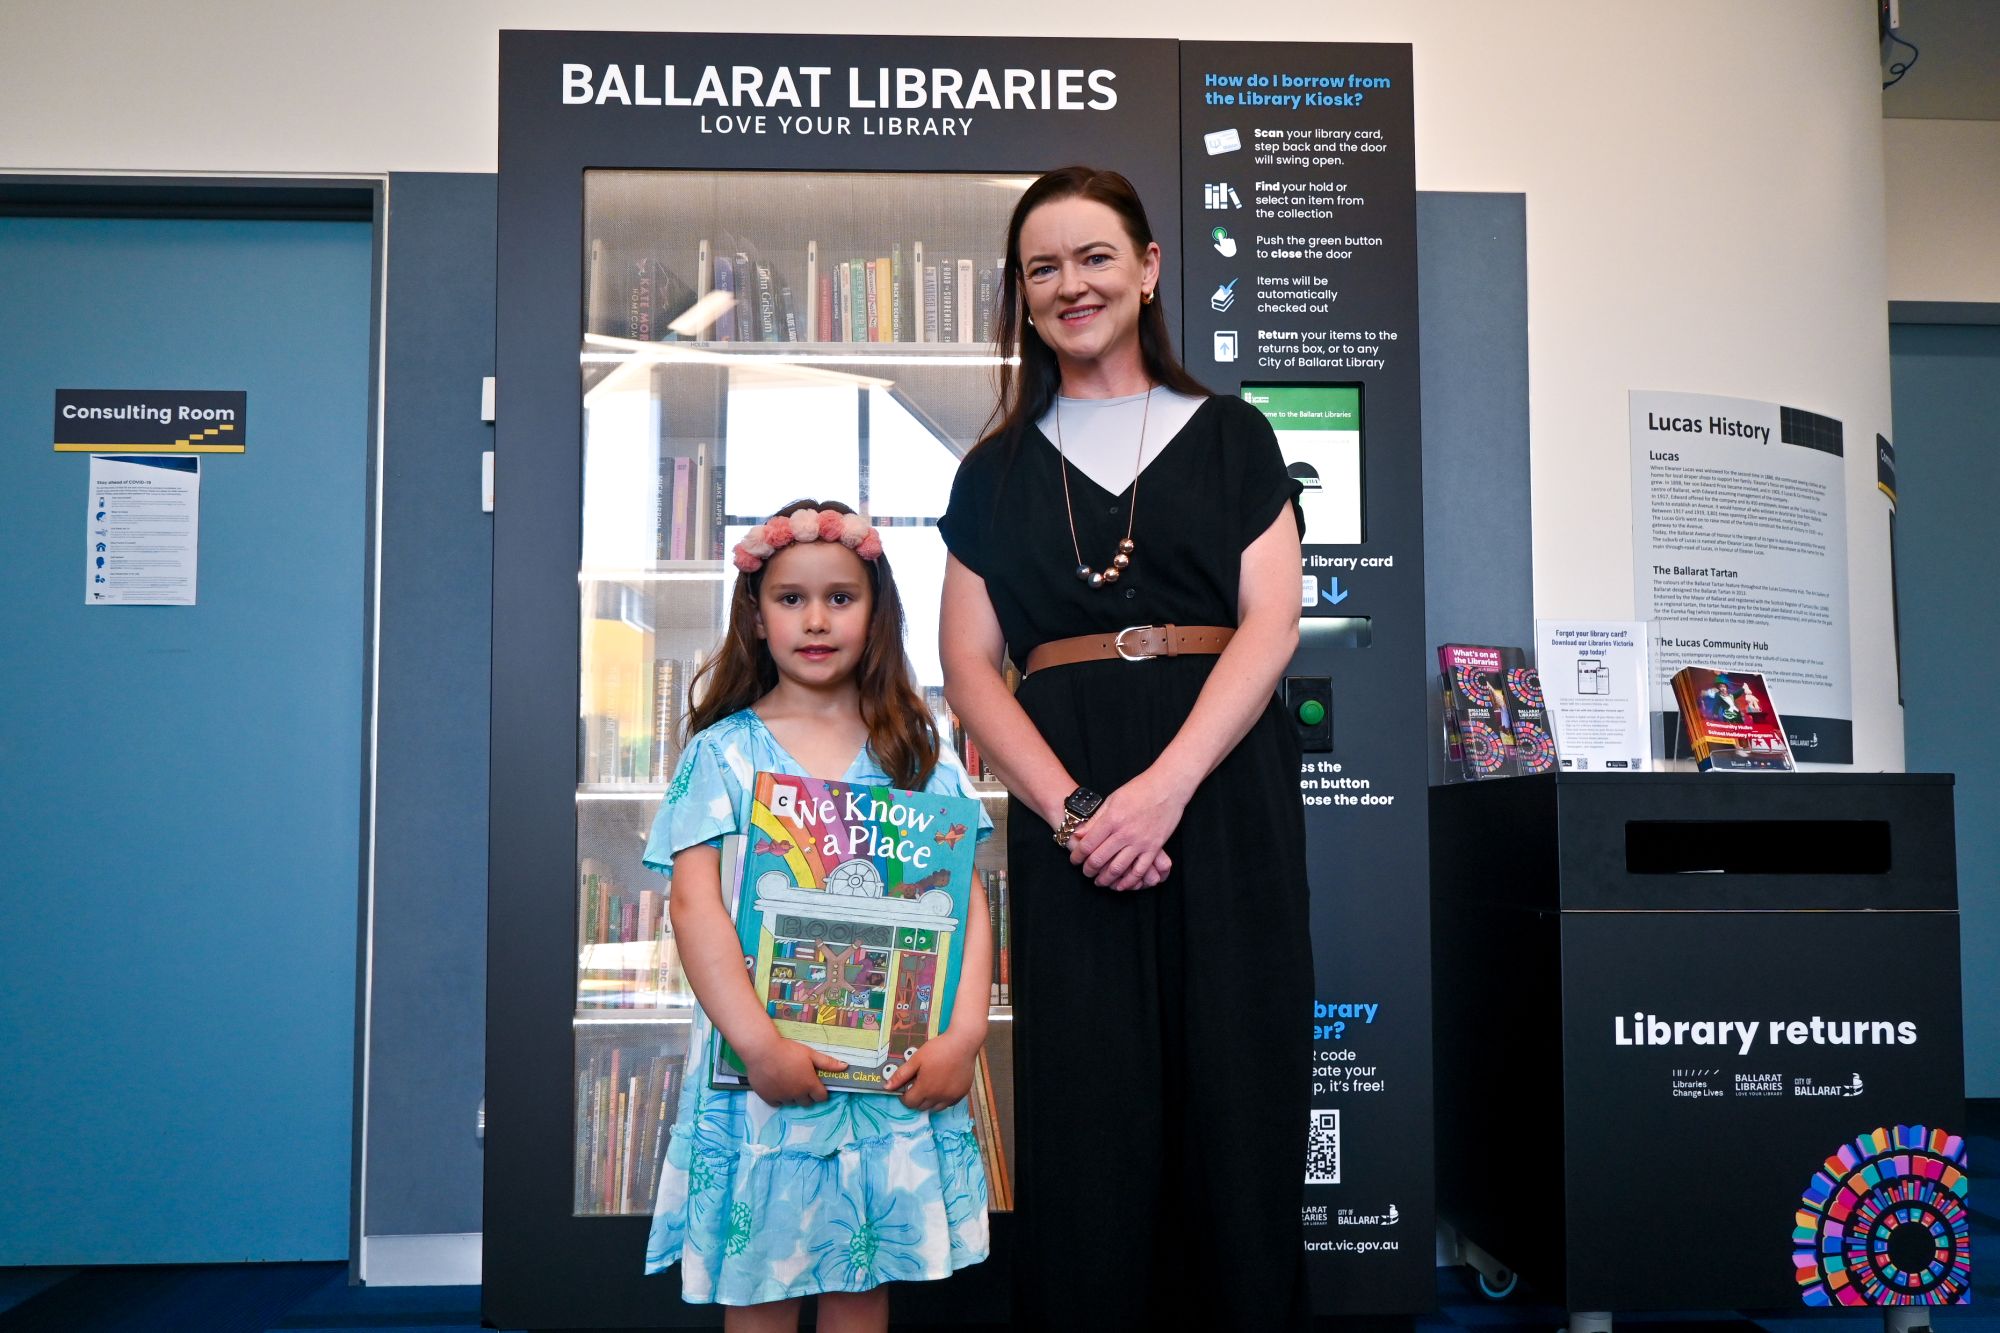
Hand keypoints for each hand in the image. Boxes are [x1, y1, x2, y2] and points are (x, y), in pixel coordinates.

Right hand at [744, 1038, 846, 1106]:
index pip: (821, 1098)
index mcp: (809, 1085)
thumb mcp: (810, 1054)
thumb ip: (828, 1063)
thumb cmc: (789, 1050)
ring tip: (788, 1081)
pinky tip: (777, 1086)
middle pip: (807, 1103)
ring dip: (792, 1096)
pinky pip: (777, 1103)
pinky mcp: (768, 1098)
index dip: (821, 1092)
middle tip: (801, 1082)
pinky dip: (778, 1098)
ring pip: (791, 1103)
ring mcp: (782, 1098)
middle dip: (807, 1095)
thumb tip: (845, 1067)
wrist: (762, 1051)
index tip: (816, 1085)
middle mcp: (797, 1095)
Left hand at [882, 1032, 978, 1111]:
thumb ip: (901, 1075)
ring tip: (931, 1086)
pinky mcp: (961, 1093)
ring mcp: (951, 1096)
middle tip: (919, 1084)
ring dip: (930, 1101)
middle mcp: (938, 1097)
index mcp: (925, 1089)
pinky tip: (943, 1086)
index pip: (910, 1103)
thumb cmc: (938, 1049)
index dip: (905, 1096)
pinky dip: (943, 1099)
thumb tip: (887, 1087)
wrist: (962, 1043)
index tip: (907, 1087)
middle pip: (922, 1107)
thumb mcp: (916, 1059)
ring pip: (936, 1108)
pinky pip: (949, 1103)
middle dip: (917, 1098)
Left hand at [1069, 770, 1186, 890]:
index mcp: (1112, 820)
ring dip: (1106, 879)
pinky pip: (1140, 870)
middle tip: (1085, 873)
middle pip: (1099, 859)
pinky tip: (1121, 885)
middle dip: (1089, 870)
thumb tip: (1078, 835)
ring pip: (1118, 868)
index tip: (1074, 860)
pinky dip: (1129, 881)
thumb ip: (1095, 820)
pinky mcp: (1154, 847)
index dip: (1077, 856)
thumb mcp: (1112, 800)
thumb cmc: (1139, 790)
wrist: (1168, 787)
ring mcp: (1140, 842)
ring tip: (1100, 882)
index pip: (1088, 845)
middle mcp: (1124, 833)